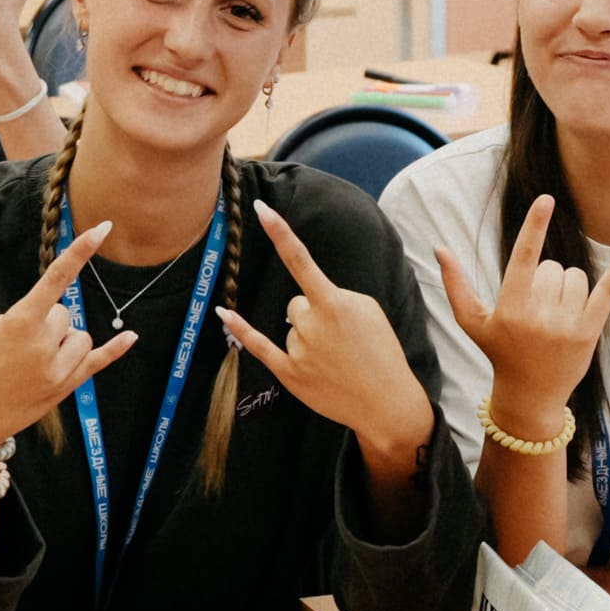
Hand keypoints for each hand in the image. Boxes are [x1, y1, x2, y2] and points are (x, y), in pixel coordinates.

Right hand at [0, 213, 134, 450]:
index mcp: (17, 324)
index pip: (56, 279)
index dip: (80, 251)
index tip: (102, 228)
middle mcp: (43, 345)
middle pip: (63, 313)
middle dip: (44, 320)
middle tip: (15, 344)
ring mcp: (57, 370)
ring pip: (78, 335)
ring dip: (61, 339)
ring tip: (30, 360)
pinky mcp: (64, 389)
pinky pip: (97, 362)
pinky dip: (116, 348)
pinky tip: (131, 335)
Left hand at [216, 201, 436, 459]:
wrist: (385, 401)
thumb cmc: (381, 352)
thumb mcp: (369, 310)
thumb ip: (335, 296)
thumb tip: (309, 300)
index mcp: (333, 303)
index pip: (301, 260)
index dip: (280, 232)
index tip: (260, 209)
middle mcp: (311, 324)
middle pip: (296, 303)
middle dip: (314, 314)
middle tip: (340, 338)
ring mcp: (298, 350)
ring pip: (291, 326)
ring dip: (308, 336)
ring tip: (335, 357)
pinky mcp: (288, 373)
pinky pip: (258, 345)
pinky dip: (239, 329)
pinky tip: (224, 313)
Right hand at [435, 194, 609, 431]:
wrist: (530, 394)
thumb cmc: (499, 352)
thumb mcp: (472, 322)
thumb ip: (456, 285)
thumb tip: (439, 248)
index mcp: (510, 309)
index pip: (524, 259)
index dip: (534, 227)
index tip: (546, 199)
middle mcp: (539, 317)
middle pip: (552, 268)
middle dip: (546, 280)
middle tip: (537, 310)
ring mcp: (567, 325)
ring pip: (576, 277)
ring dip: (567, 287)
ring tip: (555, 314)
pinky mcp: (589, 331)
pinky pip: (608, 290)